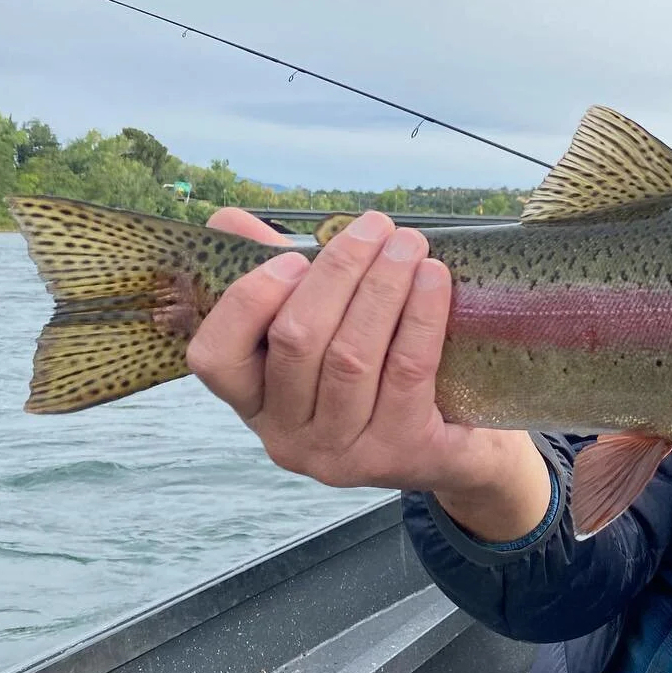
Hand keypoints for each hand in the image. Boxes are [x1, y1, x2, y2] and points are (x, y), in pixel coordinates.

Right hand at [186, 208, 549, 538]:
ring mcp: (342, 454)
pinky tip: (434, 279)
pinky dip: (420, 316)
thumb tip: (227, 218)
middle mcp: (287, 438)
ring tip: (409, 244)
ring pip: (351, 357)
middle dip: (338, 272)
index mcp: (254, 404)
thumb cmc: (379, 376)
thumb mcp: (324, 330)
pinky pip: (406, 371)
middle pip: (296, 342)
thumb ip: (275, 277)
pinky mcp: (399, 453)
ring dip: (382, 287)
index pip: (215, 358)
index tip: (295, 257)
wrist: (456, 445)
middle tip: (377, 227)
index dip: (248, 301)